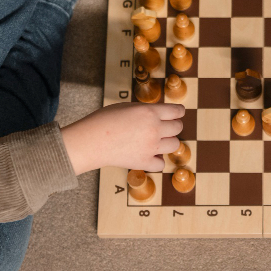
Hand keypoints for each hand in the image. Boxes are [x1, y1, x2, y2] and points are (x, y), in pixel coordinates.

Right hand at [60, 102, 184, 174]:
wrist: (91, 140)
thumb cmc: (104, 120)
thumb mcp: (127, 106)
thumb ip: (146, 110)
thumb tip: (158, 114)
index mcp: (150, 112)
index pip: (177, 111)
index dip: (179, 112)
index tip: (178, 114)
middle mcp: (155, 129)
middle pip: (178, 127)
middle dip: (173, 126)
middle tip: (165, 127)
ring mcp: (151, 147)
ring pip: (175, 145)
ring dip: (168, 142)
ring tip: (158, 141)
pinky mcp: (144, 162)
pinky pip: (161, 163)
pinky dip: (157, 160)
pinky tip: (149, 155)